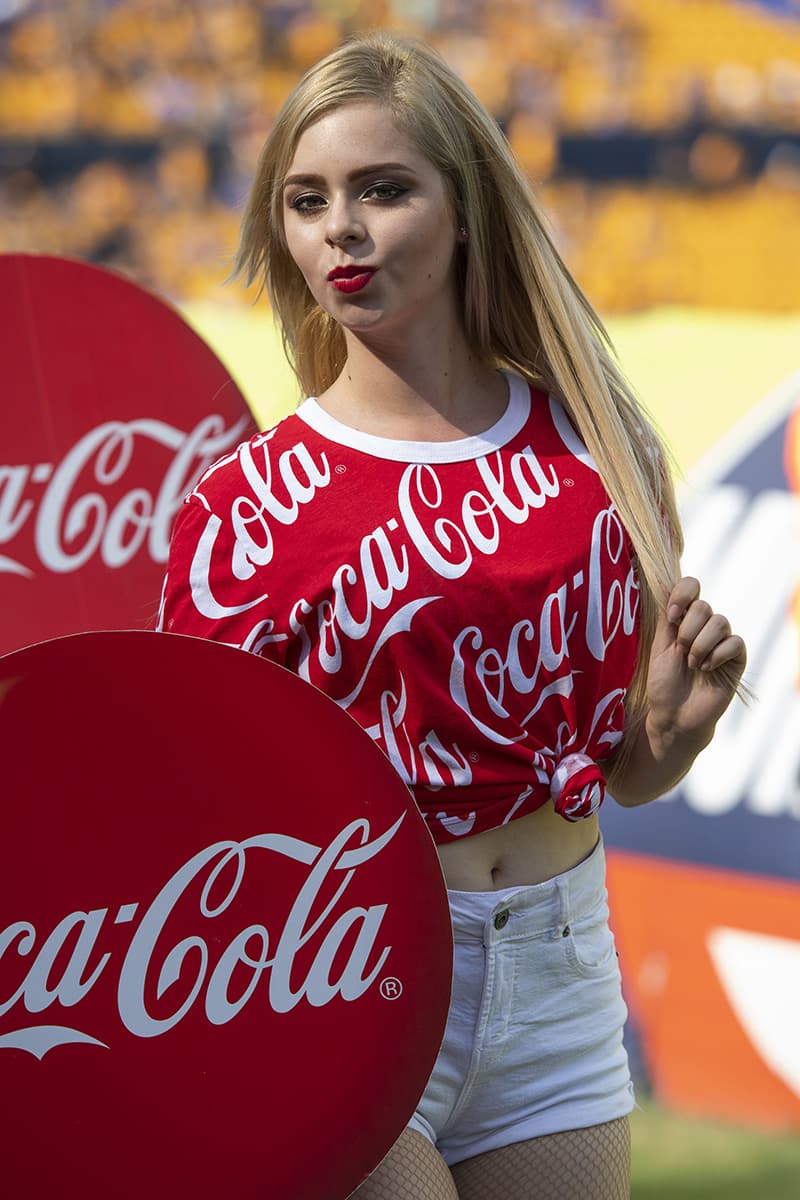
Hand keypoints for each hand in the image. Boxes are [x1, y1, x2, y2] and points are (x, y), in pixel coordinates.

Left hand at [645, 576, 746, 746]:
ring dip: (701, 645)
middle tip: (681, 652)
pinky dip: (717, 655)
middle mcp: (704, 627)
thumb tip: (663, 585)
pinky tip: (706, 670)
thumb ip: (666, 619)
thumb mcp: (659, 647)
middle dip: (688, 630)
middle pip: (704, 606)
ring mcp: (721, 642)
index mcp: (683, 620)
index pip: (691, 587)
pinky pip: (734, 643)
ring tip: (692, 665)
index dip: (683, 594)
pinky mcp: (736, 659)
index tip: (672, 615)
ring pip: (720, 622)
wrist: (674, 716)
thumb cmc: (663, 684)